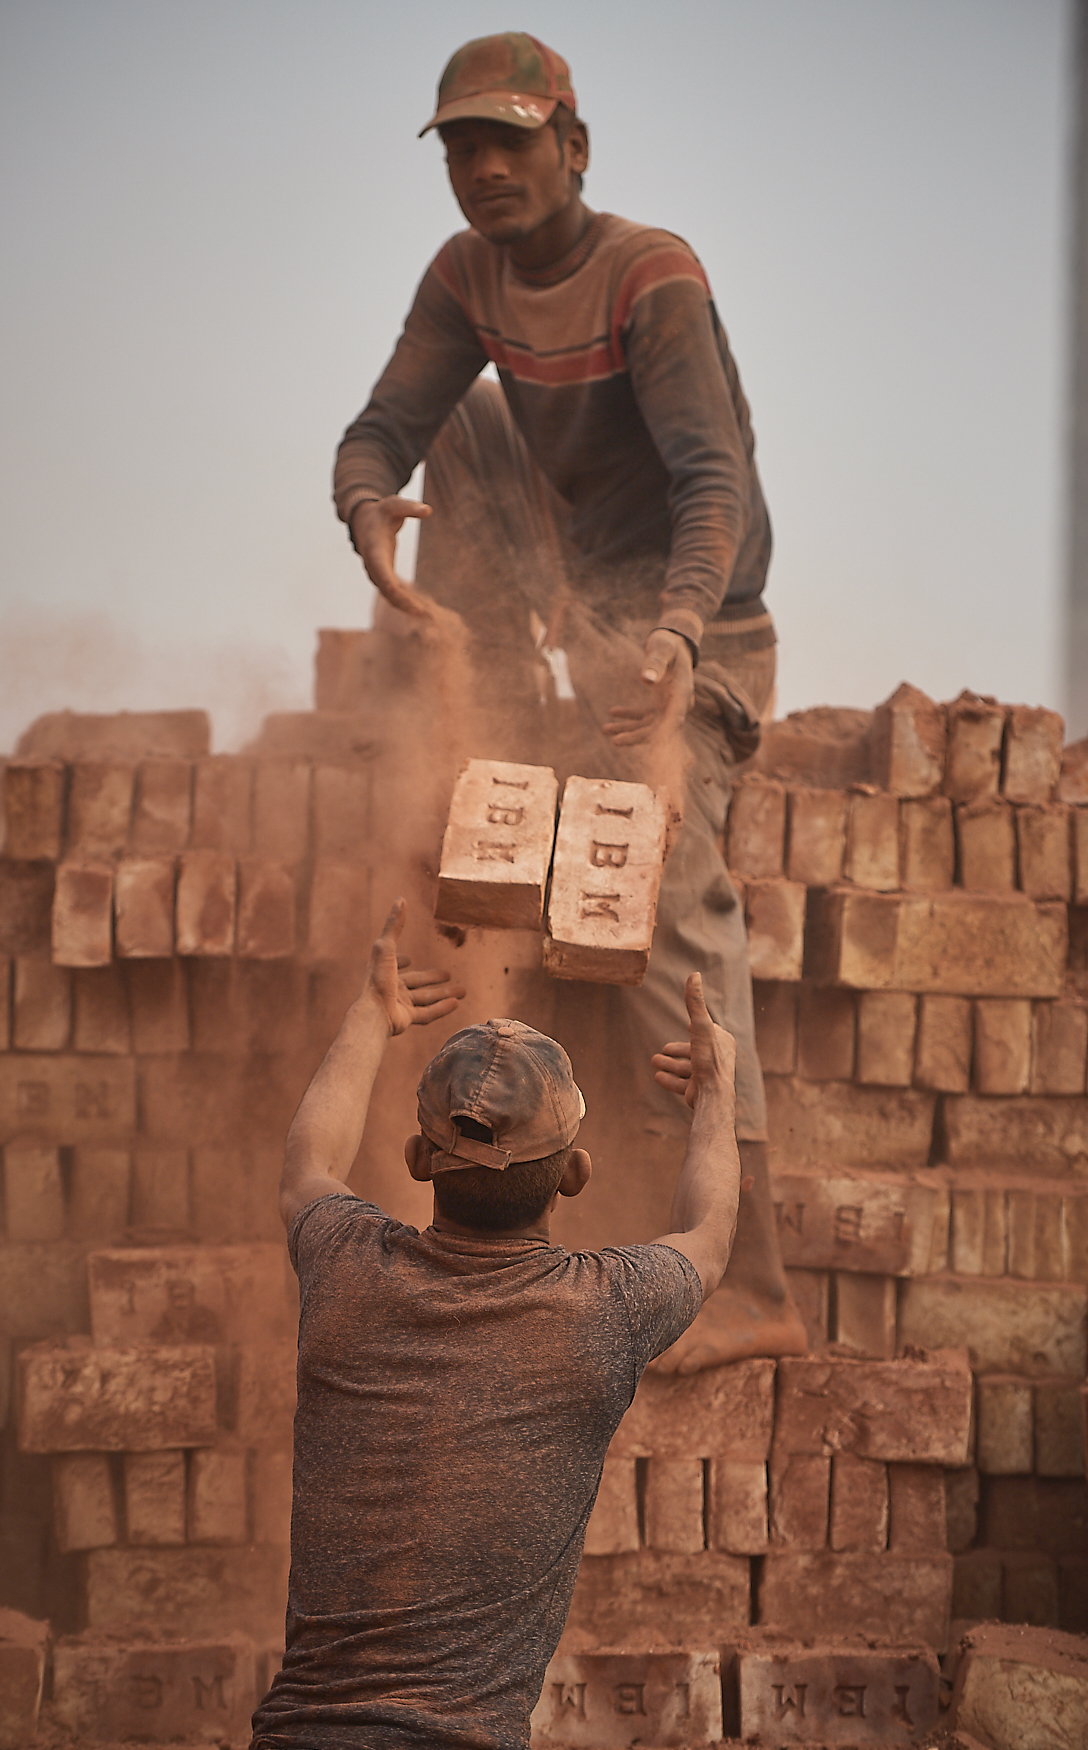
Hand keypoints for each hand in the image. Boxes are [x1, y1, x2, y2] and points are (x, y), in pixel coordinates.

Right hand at [350, 497, 434, 618]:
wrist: (363, 520)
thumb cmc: (381, 512)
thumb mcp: (394, 505)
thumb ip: (410, 507)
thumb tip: (428, 510)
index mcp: (375, 552)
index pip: (384, 578)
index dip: (398, 593)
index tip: (413, 606)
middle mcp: (373, 567)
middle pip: (388, 593)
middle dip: (406, 606)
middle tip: (427, 617)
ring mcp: (377, 574)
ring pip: (390, 596)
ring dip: (407, 607)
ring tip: (428, 617)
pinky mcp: (383, 576)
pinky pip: (393, 593)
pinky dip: (406, 602)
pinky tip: (422, 610)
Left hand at [366, 899, 465, 1035]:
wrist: (374, 1012)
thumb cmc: (378, 979)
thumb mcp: (386, 947)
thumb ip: (394, 925)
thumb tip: (401, 898)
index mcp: (386, 971)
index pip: (395, 963)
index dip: (401, 960)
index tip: (409, 959)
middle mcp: (392, 987)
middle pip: (417, 982)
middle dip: (432, 978)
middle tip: (448, 974)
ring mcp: (399, 1004)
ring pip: (426, 998)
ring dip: (444, 994)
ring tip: (463, 991)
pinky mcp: (406, 1019)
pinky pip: (428, 1014)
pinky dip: (442, 1009)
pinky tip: (456, 1004)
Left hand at [603, 629, 693, 746]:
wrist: (674, 641)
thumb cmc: (668, 643)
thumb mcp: (662, 648)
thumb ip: (656, 662)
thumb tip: (646, 680)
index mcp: (682, 693)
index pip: (673, 721)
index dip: (661, 736)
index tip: (649, 750)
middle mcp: (677, 704)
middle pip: (659, 728)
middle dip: (638, 736)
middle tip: (616, 741)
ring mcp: (668, 705)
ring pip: (648, 724)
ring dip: (628, 729)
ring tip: (604, 730)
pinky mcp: (659, 703)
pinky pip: (644, 715)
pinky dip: (629, 716)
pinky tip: (612, 712)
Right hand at [650, 973, 735, 1109]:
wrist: (712, 1095)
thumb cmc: (708, 1059)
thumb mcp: (700, 1026)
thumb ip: (695, 1002)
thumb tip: (694, 975)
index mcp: (723, 1042)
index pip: (708, 1031)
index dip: (697, 1027)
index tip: (690, 1025)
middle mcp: (718, 1059)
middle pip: (694, 1050)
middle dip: (677, 1049)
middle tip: (664, 1048)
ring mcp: (708, 1076)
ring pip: (686, 1068)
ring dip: (670, 1064)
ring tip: (654, 1061)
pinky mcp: (699, 1090)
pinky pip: (682, 1084)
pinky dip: (669, 1079)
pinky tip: (657, 1076)